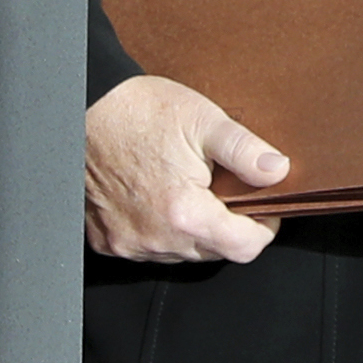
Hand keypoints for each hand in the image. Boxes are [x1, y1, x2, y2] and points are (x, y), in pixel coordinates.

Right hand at [84, 75, 289, 261]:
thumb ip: (246, 151)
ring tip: (191, 190)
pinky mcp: (106, 241)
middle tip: (226, 190)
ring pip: (182, 254)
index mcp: (183, 213)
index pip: (244, 247)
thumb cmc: (139, 111)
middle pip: (214, 252)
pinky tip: (161, 199)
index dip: (264, 227)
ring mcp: (127, 243)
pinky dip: (162, 231)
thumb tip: (278, 171)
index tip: (264, 207)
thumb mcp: (204, 121)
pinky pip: (148, 249)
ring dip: (195, 231)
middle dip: (230, 227)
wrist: (83, 109)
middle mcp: (154, 238)